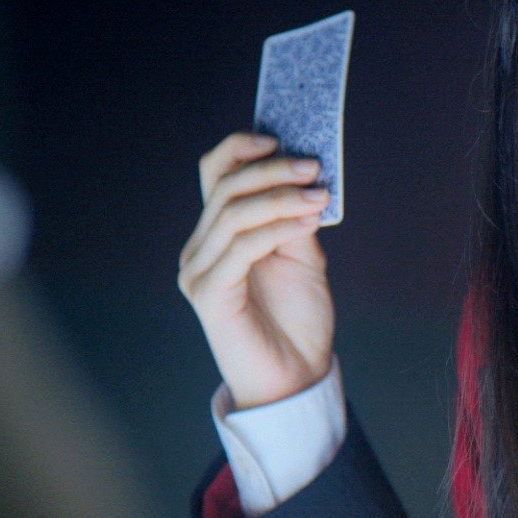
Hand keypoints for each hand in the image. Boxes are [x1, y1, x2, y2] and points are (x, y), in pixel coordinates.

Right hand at [178, 131, 333, 408]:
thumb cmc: (297, 320)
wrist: (296, 377)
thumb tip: (304, 174)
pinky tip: (308, 222)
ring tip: (319, 197)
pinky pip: (240, 248)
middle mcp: (200, 248)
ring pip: (232, 214)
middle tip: (314, 168)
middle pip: (224, 188)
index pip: (214, 174)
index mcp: (219, 233)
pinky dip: (276, 228)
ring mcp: (199, 271)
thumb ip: (295, 217)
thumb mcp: (304, 257)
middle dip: (272, 171)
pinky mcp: (208, 295)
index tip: (280, 140)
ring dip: (280, 198)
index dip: (239, 149)